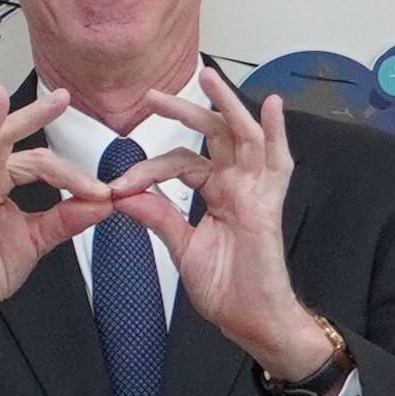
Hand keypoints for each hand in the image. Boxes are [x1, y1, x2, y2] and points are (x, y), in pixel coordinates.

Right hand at [0, 76, 139, 395]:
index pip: (40, 162)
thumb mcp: (38, 240)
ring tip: (0, 97)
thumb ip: (67, 218)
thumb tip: (105, 202)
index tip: (104, 190)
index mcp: (1, 182)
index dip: (73, 173)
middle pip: (8, 139)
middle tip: (62, 97)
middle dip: (33, 115)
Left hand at [116, 72, 326, 373]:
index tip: (117, 187)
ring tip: (208, 76)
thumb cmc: (224, 287)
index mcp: (217, 191)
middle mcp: (237, 183)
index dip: (147, 169)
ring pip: (242, 135)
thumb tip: (121, 195)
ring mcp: (255, 190)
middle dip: (184, 112)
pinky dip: (276, 132)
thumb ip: (157, 216)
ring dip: (226, 105)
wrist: (249, 319)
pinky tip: (270, 105)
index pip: (180, 163)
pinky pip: (277, 161)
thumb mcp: (182, 246)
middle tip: (152, 95)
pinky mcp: (268, 203)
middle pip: (212, 135)